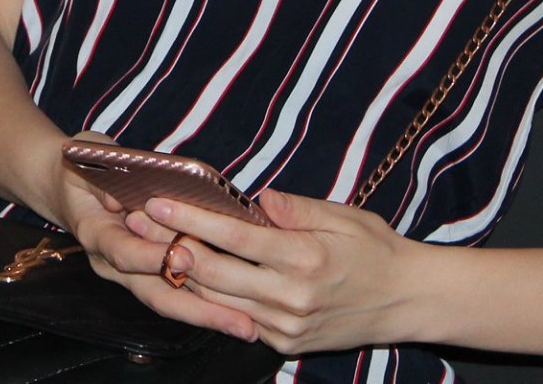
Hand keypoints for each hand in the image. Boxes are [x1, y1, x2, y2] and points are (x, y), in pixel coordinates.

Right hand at [38, 133, 259, 342]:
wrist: (67, 187)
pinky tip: (239, 314)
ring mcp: (129, 274)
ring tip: (247, 328)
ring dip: (208, 316)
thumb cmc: (83, 165)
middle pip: (154, 293)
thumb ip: (102, 178)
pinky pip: (177, 295)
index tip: (184, 258)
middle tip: (238, 322)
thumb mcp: (86, 158)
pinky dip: (206, 306)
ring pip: (169, 301)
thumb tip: (118, 199)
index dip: (151, 257)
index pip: (123, 252)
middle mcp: (111, 263)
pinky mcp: (146, 276)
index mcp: (96, 233)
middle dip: (198, 310)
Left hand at [122, 187, 417, 354]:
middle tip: (135, 222)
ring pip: (217, 300)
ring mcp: (286, 325)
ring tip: (149, 246)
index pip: (232, 236)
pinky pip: (237, 319)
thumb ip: (294, 208)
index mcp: (303, 256)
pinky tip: (189, 276)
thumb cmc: (374, 248)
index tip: (157, 202)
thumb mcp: (341, 215)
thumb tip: (256, 197)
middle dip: (170, 246)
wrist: (407, 300)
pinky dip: (212, 298)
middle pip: (213, 272)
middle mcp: (291, 295)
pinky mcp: (284, 343)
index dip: (190, 218)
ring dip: (182, 274)